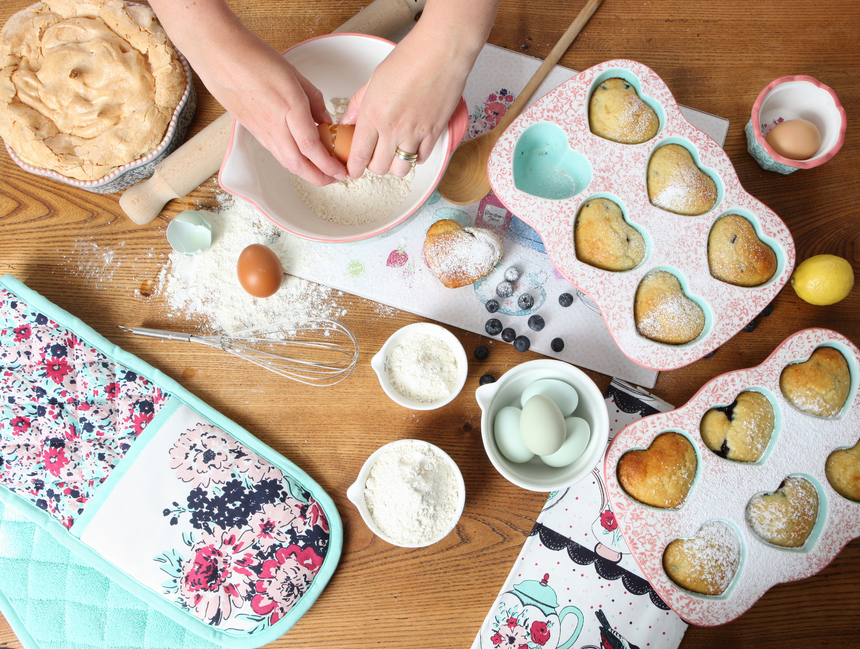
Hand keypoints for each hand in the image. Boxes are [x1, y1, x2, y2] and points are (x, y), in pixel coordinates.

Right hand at [149, 0, 344, 185]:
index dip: (328, 164)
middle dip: (320, 177)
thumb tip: (325, 120)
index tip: (341, 170)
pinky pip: (274, 151)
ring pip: (285, 161)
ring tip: (321, 174)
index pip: (312, 146)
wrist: (219, 54)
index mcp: (289, 106)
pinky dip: (290, 160)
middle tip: (334, 179)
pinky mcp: (252, 130)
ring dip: (306, 172)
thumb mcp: (294, 74)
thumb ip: (313, 99)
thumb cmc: (255, 57)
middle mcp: (274, 123)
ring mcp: (261, 129)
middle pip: (299, 163)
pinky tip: (300, 158)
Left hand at [340, 21, 471, 178]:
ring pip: (400, 170)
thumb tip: (348, 121)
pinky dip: (415, 157)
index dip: (354, 168)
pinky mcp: (434, 134)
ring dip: (395, 164)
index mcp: (373, 115)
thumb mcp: (374, 79)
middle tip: (375, 154)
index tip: (353, 169)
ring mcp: (415, 134)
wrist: (441, 52)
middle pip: (378, 168)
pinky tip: (412, 144)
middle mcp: (393, 129)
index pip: (358, 156)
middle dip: (373, 165)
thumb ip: (359, 104)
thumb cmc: (409, 59)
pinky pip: (421, 159)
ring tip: (395, 152)